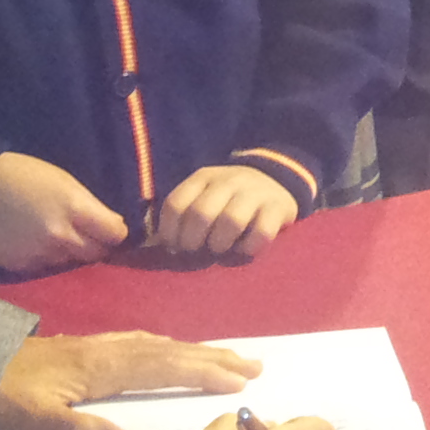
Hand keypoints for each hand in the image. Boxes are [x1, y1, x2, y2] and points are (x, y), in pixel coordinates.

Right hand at [0, 152, 129, 273]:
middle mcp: (60, 236)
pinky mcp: (21, 267)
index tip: (112, 228)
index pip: (115, 234)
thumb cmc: (26, 176)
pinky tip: (35, 242)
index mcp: (74, 208)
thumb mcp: (65, 182)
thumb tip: (112, 227)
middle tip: (88, 233)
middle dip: (97, 244)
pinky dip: (46, 258)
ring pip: (70, 262)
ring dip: (69, 252)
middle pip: (96, 254)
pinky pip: (45, 268)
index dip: (116, 231)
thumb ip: (90, 207)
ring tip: (56, 234)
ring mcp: (40, 255)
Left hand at [0, 332, 259, 429]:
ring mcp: (97, 346)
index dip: (202, 372)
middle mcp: (106, 350)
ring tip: (226, 357)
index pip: (162, 368)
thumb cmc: (0, 399)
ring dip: (195, 350)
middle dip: (213, 357)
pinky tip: (170, 351)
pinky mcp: (87, 349)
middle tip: (254, 363)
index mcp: (101, 367)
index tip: (240, 381)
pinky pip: (142, 343)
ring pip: (158, 344)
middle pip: (169, 350)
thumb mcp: (33, 422)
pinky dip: (168, 347)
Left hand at [149, 164, 300, 262]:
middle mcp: (228, 181)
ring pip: (231, 221)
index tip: (173, 247)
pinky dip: (249, 248)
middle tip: (196, 252)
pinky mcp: (278, 208)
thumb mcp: (204, 195)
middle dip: (192, 241)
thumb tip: (151, 245)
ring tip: (220, 250)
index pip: (175, 204)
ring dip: (220, 244)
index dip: (169, 231)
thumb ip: (182, 215)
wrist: (276, 178)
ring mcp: (255, 193)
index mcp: (204, 178)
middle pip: (201, 213)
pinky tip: (244, 250)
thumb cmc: (229, 198)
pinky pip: (261, 232)